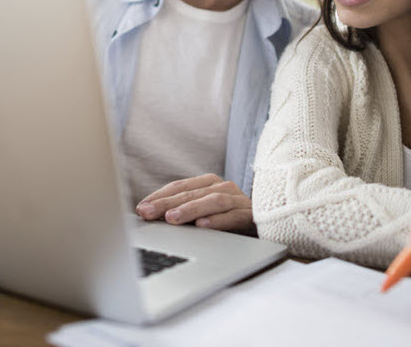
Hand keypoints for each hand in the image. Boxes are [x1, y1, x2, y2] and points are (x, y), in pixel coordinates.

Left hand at [136, 173, 254, 233]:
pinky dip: (218, 221)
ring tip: (171, 219)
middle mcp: (224, 187)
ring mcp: (239, 200)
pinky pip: (234, 216)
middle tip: (148, 213)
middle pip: (192, 193)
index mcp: (210, 184)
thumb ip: (183, 213)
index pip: (180, 186)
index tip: (141, 208)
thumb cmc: (229, 222)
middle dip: (167, 203)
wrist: (270, 224)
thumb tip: (149, 217)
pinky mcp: (252, 215)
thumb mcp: (204, 215)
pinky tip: (203, 226)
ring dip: (190, 209)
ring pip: (213, 201)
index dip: (160, 196)